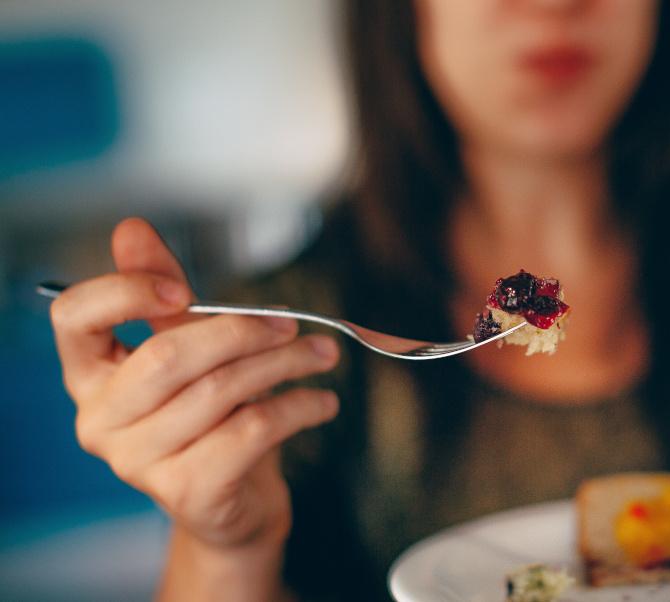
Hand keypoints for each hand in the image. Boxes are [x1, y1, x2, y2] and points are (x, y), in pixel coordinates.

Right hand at [49, 218, 339, 552]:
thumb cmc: (212, 415)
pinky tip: (323, 401)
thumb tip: (131, 228)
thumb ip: (164, 294)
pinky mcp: (187, 491)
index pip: (74, 316)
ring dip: (284, 363)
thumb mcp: (190, 348)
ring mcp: (139, 462)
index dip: (125, 291)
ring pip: (220, 391)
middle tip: (293, 323)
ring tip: (322, 354)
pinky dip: (298, 407)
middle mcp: (100, 420)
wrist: (236, 502)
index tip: (181, 288)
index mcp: (90, 374)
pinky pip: (252, 431)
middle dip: (242, 330)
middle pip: (168, 355)